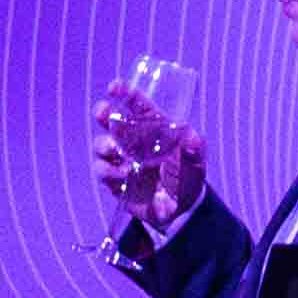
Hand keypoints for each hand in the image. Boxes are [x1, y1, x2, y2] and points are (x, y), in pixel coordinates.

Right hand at [86, 85, 206, 233]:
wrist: (179, 210)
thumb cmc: (188, 177)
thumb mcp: (196, 162)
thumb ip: (194, 149)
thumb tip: (193, 138)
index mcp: (152, 129)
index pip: (137, 106)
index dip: (125, 94)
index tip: (115, 87)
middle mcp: (133, 140)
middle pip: (111, 121)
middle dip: (103, 113)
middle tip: (103, 113)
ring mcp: (121, 160)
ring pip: (101, 144)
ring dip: (104, 144)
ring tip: (115, 150)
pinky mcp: (114, 180)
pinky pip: (101, 169)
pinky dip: (107, 169)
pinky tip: (122, 174)